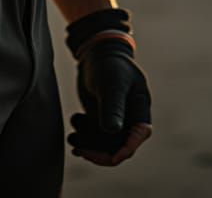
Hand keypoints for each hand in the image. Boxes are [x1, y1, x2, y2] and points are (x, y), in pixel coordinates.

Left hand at [65, 8, 152, 167]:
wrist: (96, 53)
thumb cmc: (110, 64)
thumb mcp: (112, 83)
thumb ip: (113, 106)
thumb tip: (112, 131)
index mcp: (140, 109)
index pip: (137, 136)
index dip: (125, 150)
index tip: (110, 159)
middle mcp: (129, 118)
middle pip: (117, 145)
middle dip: (98, 150)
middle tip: (78, 149)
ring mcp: (115, 119)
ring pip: (103, 143)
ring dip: (88, 144)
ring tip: (71, 137)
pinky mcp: (101, 118)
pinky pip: (94, 136)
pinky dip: (83, 135)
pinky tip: (74, 127)